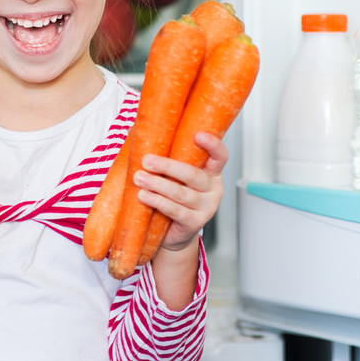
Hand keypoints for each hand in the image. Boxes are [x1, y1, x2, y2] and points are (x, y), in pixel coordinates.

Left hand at [134, 131, 228, 251]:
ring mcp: (207, 208)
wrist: (172, 233)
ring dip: (158, 185)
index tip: (198, 135)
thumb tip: (140, 127)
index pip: (220, 156)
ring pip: (182, 193)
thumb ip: (166, 153)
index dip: (213, 145)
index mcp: (211, 172)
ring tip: (139, 178)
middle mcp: (213, 189)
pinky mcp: (195, 223)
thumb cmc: (171, 196)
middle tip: (146, 161)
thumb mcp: (172, 174)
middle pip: (194, 175)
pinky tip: (145, 196)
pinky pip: (176, 211)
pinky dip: (159, 202)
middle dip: (168, 166)